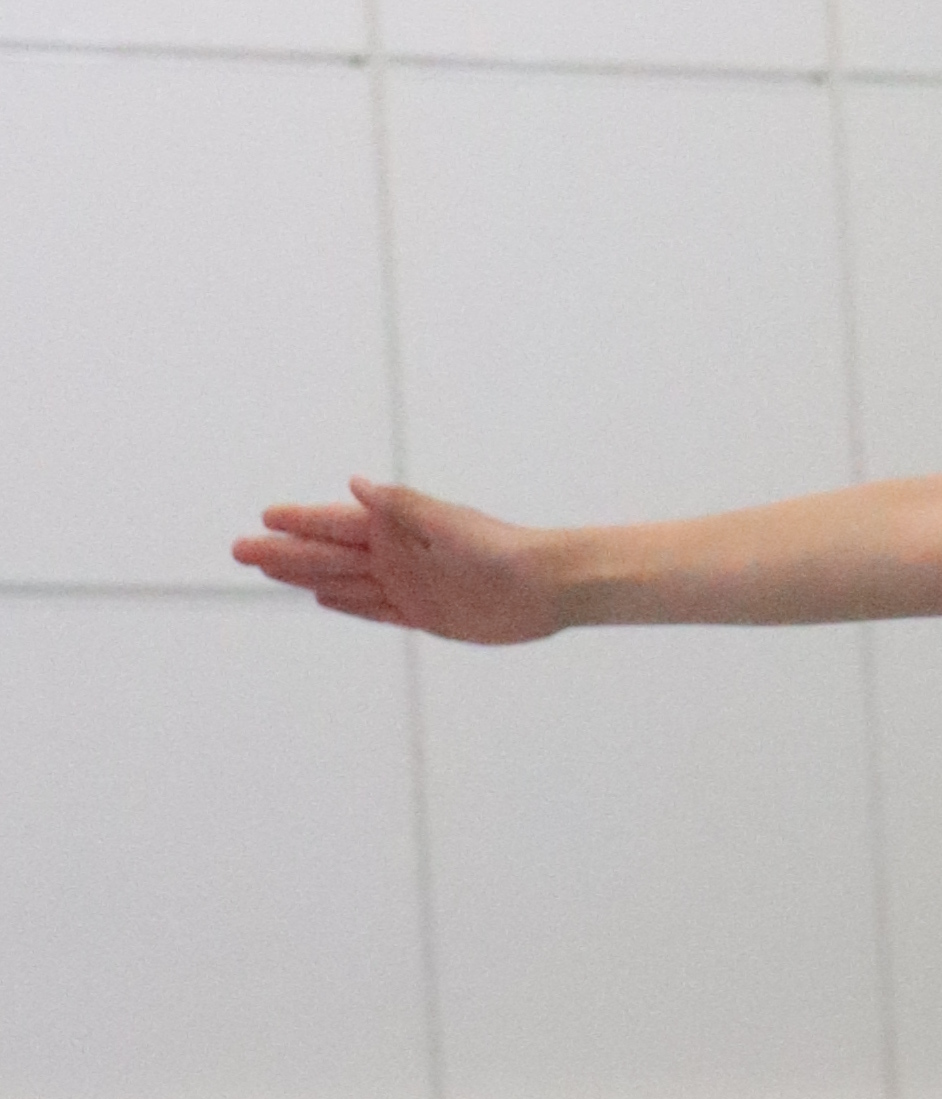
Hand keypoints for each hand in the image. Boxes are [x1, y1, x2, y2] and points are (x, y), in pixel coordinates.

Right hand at [235, 477, 565, 643]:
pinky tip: (322, 599)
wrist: (546, 588)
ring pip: (344, 582)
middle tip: (239, 550)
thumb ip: (402, 507)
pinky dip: (348, 604)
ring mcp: (408, 585)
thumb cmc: (502, 550)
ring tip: (267, 570)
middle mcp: (395, 555)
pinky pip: (375, 610)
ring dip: (306, 577)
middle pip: (328, 554)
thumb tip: (355, 484)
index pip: (335, 523)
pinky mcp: (425, 614)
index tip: (264, 518)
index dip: (300, 522)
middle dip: (285, 553)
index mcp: (396, 528)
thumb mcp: (448, 525)